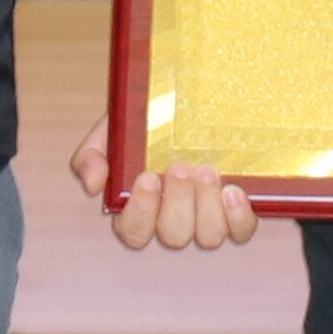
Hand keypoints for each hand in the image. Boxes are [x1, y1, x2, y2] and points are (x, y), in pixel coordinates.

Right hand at [82, 122, 265, 249]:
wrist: (186, 96)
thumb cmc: (146, 121)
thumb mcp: (112, 130)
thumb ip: (91, 155)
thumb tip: (93, 185)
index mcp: (138, 208)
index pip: (133, 232)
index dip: (141, 213)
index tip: (148, 177)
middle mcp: (172, 220)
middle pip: (174, 237)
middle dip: (178, 204)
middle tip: (180, 167)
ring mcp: (206, 218)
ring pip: (208, 237)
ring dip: (208, 207)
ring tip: (206, 170)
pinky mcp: (235, 211)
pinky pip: (241, 231)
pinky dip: (239, 217)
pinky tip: (233, 190)